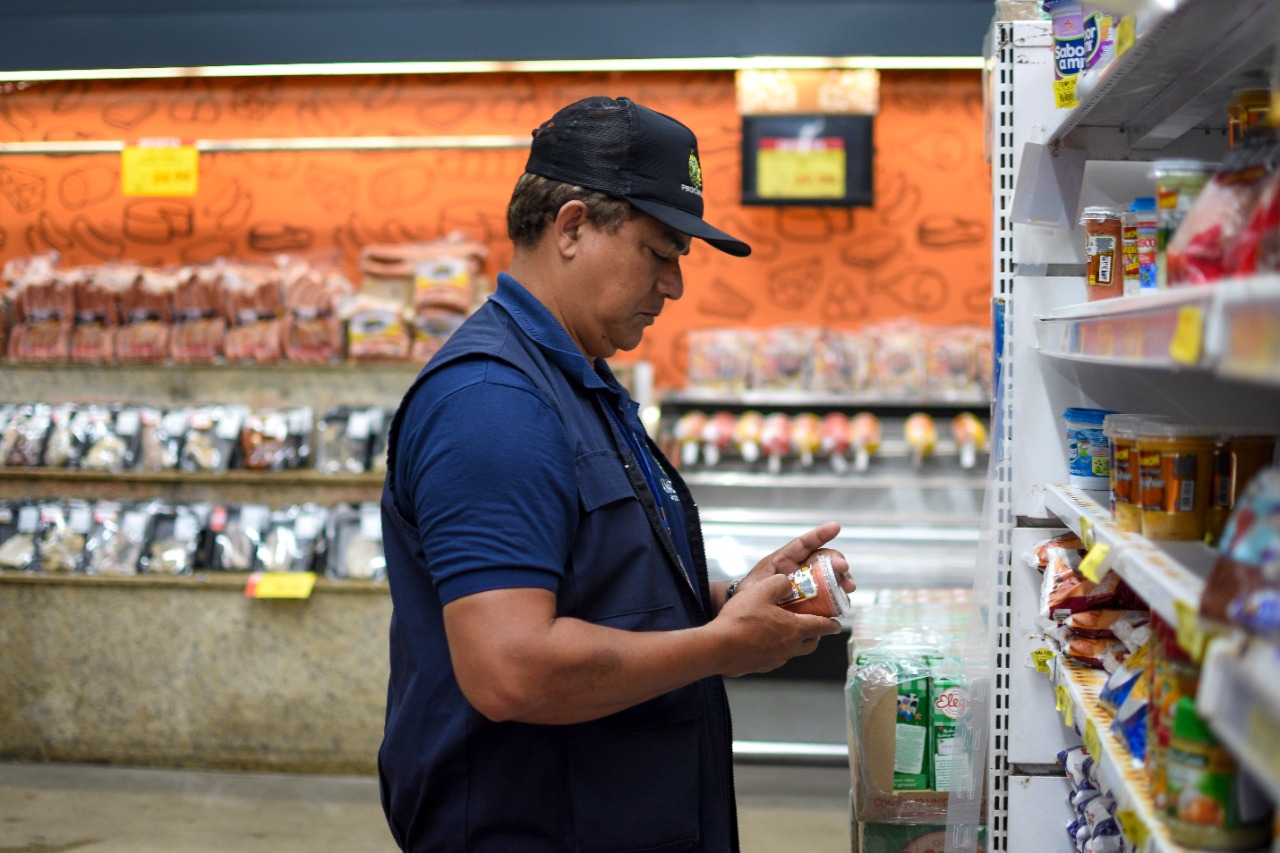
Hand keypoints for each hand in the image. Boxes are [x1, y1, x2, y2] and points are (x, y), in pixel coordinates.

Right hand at [712, 522, 855, 676]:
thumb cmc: (741, 620)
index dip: (831, 624)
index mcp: (794, 629)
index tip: (837, 624)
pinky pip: (774, 657)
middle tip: (813, 626)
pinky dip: (775, 649)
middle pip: (811, 644)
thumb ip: (780, 583)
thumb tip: (788, 583)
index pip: (821, 627)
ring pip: (792, 651)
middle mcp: (789, 647)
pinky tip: (762, 640)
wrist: (718, 647)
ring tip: (784, 631)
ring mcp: (775, 660)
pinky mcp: (760, 667)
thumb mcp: (762, 590)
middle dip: (815, 635)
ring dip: (794, 642)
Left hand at [726, 521, 855, 604]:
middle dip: (836, 561)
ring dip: (842, 580)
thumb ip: (767, 583)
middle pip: (822, 560)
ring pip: (830, 577)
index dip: (819, 534)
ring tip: (847, 588)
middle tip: (843, 569)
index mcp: (784, 561)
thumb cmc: (750, 595)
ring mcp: (807, 584)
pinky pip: (829, 597)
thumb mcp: (754, 587)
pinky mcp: (812, 600)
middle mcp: (799, 569)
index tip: (835, 527)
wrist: (748, 613)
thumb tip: (785, 582)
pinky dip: (838, 599)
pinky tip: (843, 603)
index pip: (803, 544)